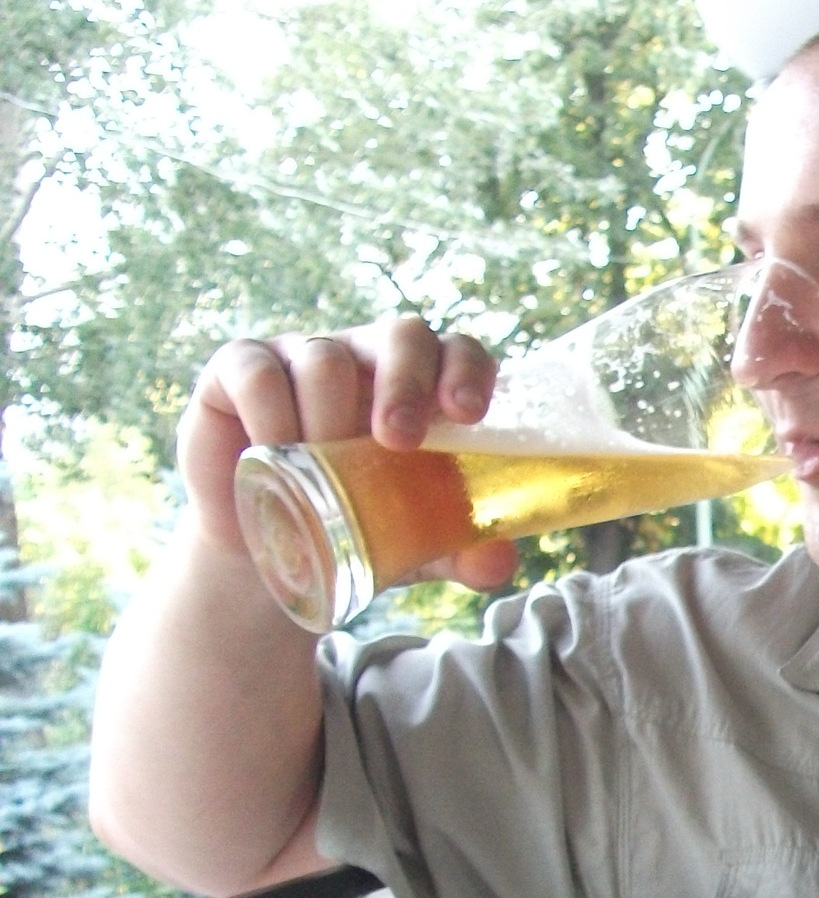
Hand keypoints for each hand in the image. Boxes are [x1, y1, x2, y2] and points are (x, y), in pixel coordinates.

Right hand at [176, 318, 517, 589]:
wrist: (269, 552)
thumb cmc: (358, 529)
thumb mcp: (415, 548)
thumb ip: (460, 550)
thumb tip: (497, 562)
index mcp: (425, 390)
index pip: (458, 352)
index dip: (467, 370)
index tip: (468, 413)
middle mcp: (370, 360)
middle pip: (402, 335)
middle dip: (406, 383)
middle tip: (400, 441)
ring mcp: (304, 357)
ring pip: (326, 355)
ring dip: (329, 414)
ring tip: (322, 466)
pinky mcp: (241, 368)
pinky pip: (257, 370)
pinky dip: (270, 412)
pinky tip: (275, 452)